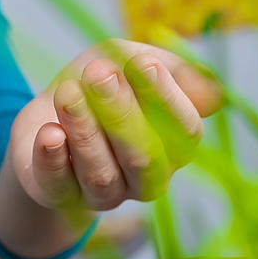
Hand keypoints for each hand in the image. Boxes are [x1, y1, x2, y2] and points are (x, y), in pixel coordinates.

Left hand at [11, 39, 222, 214]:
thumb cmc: (98, 85)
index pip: (183, 132)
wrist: (47, 111)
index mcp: (173, 147)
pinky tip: (49, 133)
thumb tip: (210, 93)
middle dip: (122, 113)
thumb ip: (170, 69)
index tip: (142, 63)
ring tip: (67, 93)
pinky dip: (53, 159)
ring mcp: (102, 194)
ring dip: (84, 131)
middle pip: (143, 157)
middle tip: (98, 73)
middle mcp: (143, 179)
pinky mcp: (59, 196)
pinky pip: (59, 185)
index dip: (165, 98)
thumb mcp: (130, 62)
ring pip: (100, 173)